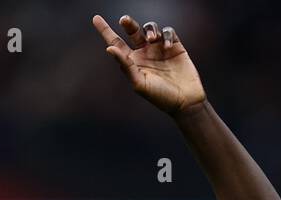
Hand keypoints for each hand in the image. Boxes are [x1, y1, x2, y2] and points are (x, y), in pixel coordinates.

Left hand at [91, 14, 205, 114]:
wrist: (184, 101)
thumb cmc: (160, 96)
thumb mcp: (139, 83)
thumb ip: (126, 65)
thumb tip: (109, 48)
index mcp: (132, 62)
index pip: (116, 43)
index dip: (105, 31)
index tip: (95, 18)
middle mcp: (144, 53)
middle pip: (132, 31)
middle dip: (128, 23)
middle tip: (124, 20)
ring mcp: (159, 48)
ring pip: (150, 28)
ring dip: (150, 29)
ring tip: (152, 39)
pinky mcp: (174, 46)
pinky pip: (168, 32)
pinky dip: (166, 35)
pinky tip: (167, 46)